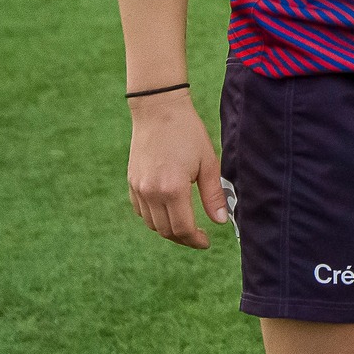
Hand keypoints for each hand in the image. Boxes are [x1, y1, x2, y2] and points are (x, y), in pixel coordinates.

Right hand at [127, 92, 228, 249]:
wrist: (158, 111)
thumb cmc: (188, 133)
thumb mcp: (208, 162)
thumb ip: (213, 195)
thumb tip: (221, 221)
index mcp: (173, 189)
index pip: (182, 228)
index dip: (195, 240)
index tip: (206, 242)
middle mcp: (151, 193)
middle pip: (166, 231)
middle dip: (184, 239)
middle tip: (198, 237)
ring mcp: (138, 189)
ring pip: (152, 224)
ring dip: (169, 230)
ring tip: (186, 226)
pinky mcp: (132, 183)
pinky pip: (141, 211)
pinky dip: (154, 218)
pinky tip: (168, 212)